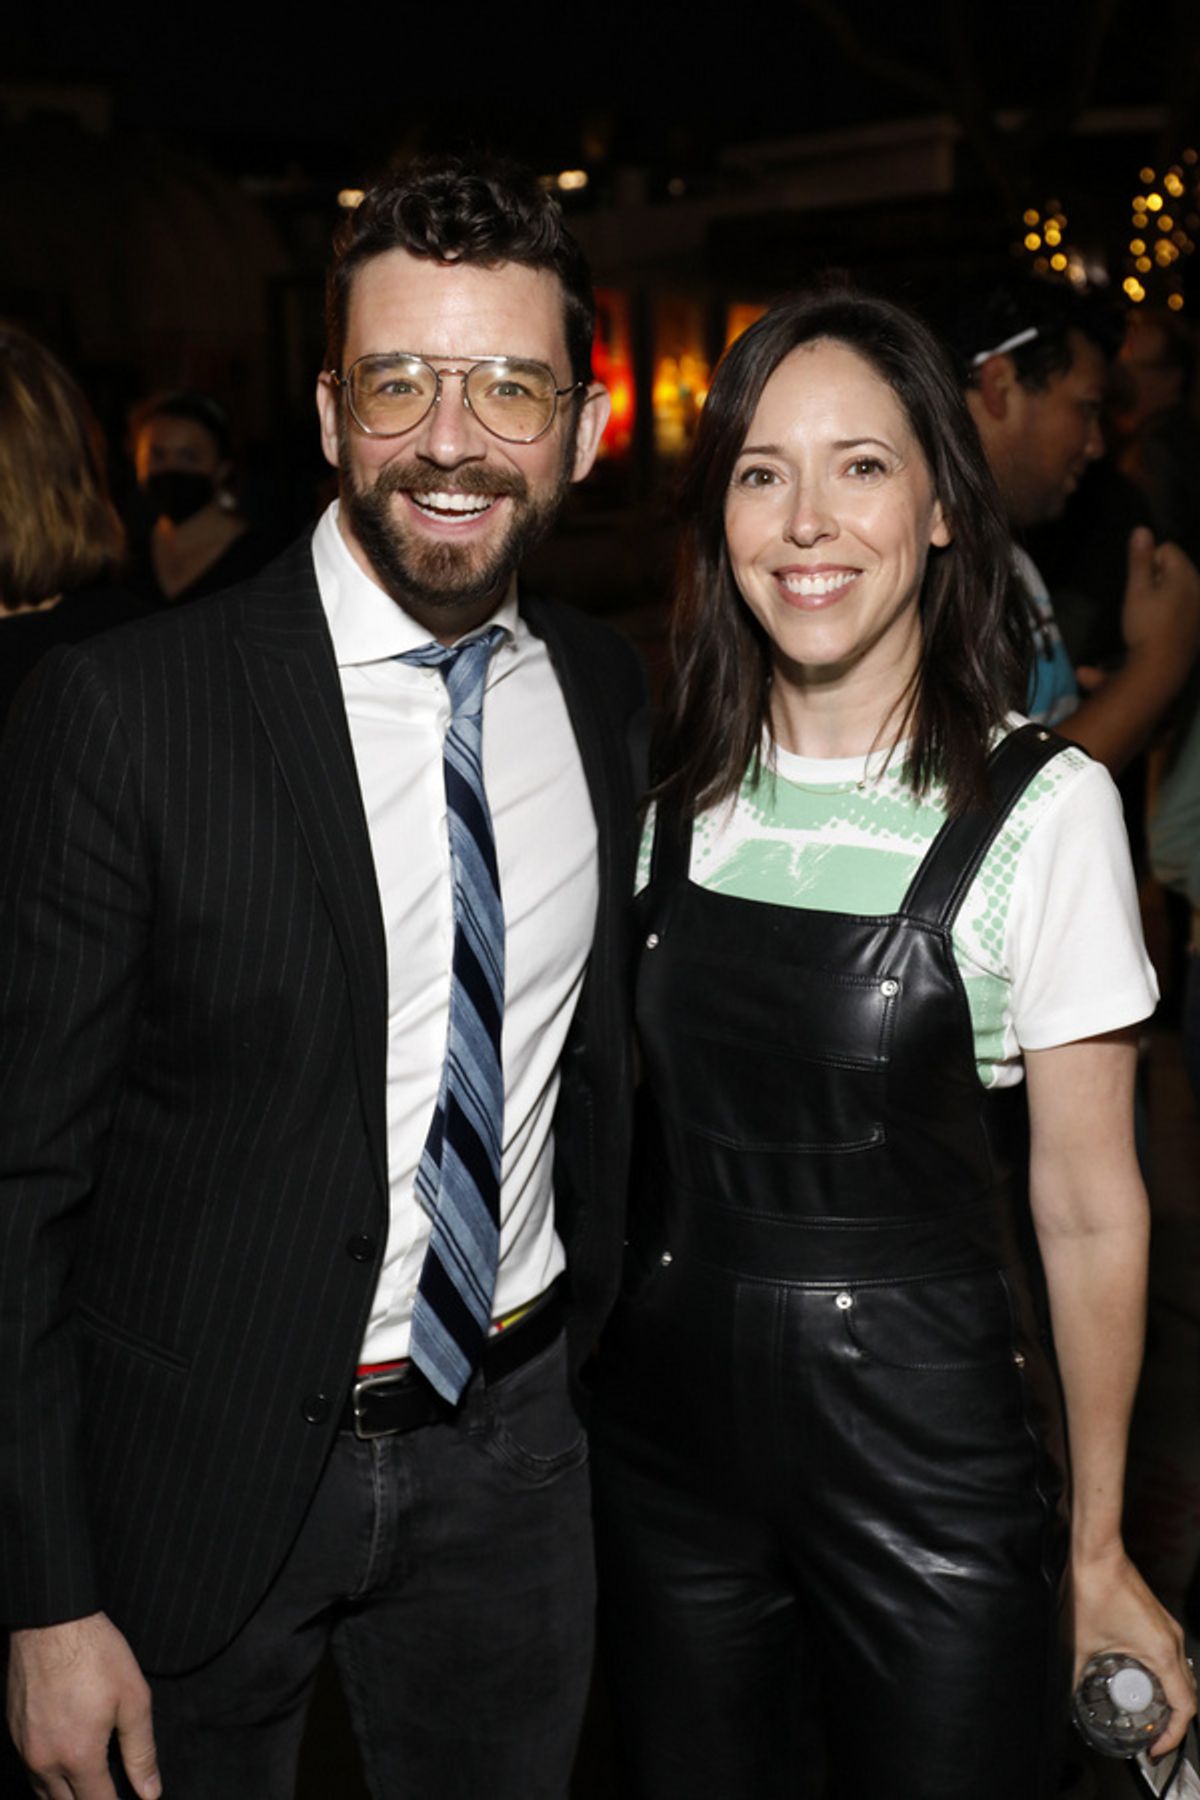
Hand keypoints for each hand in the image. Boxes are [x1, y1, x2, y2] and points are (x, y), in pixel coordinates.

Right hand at [7, 1613, 159, 1799]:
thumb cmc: (96, 1655)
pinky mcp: (14, 1732)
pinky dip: (48, 1776)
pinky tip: (65, 1762)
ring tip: (88, 1785)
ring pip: (44, 1793)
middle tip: (107, 1791)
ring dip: (66, 1795)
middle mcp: (45, 1761)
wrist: (52, 1622)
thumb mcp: (133, 1700)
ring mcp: (25, 1748)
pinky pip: (31, 1769)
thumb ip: (141, 1752)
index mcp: (78, 1757)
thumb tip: (150, 1792)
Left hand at [1072, 1543, 1195, 1759]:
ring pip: (1180, 1675)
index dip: (1174, 1734)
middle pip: (1187, 1693)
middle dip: (1171, 1720)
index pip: (1185, 1706)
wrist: (1097, 1554)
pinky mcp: (1158, 1620)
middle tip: (1149, 1735)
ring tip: (1144, 1713)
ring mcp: (1167, 1629)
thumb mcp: (1082, 1642)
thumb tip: (1068, 1695)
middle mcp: (1171, 1641)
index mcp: (1162, 1651)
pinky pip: (1169, 1657)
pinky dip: (1161, 1676)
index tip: (1155, 1747)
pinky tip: (1137, 1680)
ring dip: (1167, 1697)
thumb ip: (1076, 1674)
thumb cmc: (1093, 1590)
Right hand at [1121, 527, 1199, 671]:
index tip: (1141, 586)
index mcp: (1186, 574)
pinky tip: (1162, 628)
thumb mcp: (1137, 591)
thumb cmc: (1146, 627)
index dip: (1148, 564)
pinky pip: (1184, 605)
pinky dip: (1173, 610)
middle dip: (1157, 578)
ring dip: (1164, 595)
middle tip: (1144, 603)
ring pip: (1179, 587)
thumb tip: (1142, 529)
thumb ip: (1140, 560)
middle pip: (1174, 567)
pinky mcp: (1198, 624)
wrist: (1162, 669)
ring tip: (1151, 617)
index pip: (1166, 549)